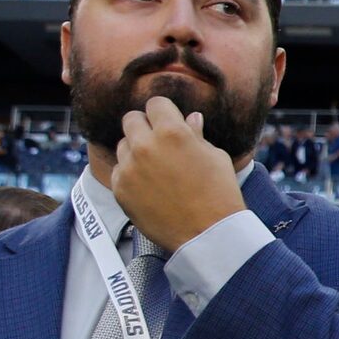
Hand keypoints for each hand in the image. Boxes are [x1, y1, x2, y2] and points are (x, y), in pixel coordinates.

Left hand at [109, 95, 245, 252]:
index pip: (155, 103)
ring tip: (156, 168)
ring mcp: (129, 167)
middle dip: (145, 126)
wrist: (207, 235)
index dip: (164, 112)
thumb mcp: (216, 158)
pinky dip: (131, 174)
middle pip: (131, 119)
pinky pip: (119, 171)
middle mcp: (145, 145)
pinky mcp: (120, 188)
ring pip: (122, 145)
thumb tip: (191, 118)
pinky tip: (150, 187)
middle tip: (158, 142)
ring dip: (135, 150)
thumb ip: (197, 135)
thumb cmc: (219, 194)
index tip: (169, 121)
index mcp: (172, 132)